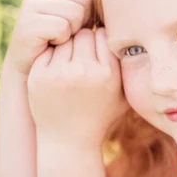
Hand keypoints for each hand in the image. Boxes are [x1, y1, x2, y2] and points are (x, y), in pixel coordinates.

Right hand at [5, 0, 90, 76]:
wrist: (35, 69)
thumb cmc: (63, 44)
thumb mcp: (80, 19)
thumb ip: (93, 3)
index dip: (91, 12)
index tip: (77, 26)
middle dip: (83, 21)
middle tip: (67, 34)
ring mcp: (30, 3)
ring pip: (75, 12)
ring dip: (73, 32)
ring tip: (59, 39)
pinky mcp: (27, 21)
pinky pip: (62, 27)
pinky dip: (62, 40)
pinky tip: (52, 44)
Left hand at [27, 28, 127, 146]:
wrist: (69, 142)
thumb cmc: (100, 116)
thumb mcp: (124, 95)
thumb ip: (129, 68)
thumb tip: (137, 40)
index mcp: (108, 74)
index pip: (104, 35)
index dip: (101, 41)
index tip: (98, 54)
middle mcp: (85, 72)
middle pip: (84, 34)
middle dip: (83, 42)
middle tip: (82, 58)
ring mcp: (60, 74)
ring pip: (65, 40)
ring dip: (67, 48)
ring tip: (70, 66)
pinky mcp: (39, 76)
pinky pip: (47, 51)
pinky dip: (51, 57)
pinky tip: (56, 71)